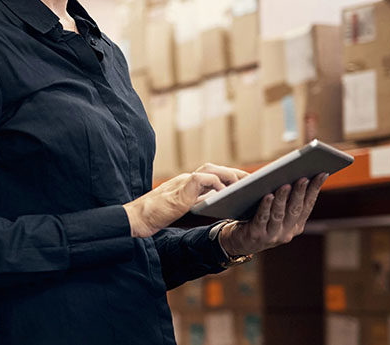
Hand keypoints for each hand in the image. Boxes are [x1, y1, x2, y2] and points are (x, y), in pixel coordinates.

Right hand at [124, 163, 248, 237]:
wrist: (137, 219)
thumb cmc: (157, 219)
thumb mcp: (183, 212)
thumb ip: (199, 207)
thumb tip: (221, 209)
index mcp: (187, 185)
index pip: (212, 175)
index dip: (229, 177)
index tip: (245, 183)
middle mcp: (186, 180)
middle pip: (215, 168)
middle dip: (235, 173)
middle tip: (252, 181)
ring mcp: (183, 183)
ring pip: (211, 169)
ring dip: (229, 175)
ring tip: (243, 186)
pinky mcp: (180, 190)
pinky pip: (203, 179)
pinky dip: (216, 183)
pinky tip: (226, 194)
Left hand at [219, 173, 327, 255]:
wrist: (239, 242)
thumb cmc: (259, 221)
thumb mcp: (277, 214)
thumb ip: (286, 201)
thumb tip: (294, 175)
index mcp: (295, 226)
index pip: (308, 205)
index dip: (315, 189)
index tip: (322, 174)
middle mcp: (287, 232)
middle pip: (295, 209)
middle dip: (300, 192)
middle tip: (304, 177)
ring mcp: (272, 235)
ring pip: (279, 214)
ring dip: (283, 198)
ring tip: (285, 184)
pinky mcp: (256, 235)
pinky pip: (262, 218)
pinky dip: (266, 206)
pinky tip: (268, 195)